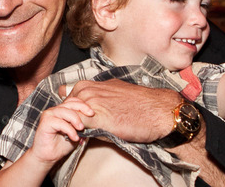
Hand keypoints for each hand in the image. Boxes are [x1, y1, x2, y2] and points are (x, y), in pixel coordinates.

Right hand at [28, 97, 92, 166]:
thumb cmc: (60, 145)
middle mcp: (55, 110)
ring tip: (81, 129)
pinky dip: (69, 129)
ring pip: (65, 111)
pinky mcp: (45, 122)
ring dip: (76, 119)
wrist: (48, 156)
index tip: (92, 113)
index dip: (83, 105)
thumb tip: (93, 123)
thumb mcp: (76, 134)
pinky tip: (74, 137)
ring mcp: (49, 115)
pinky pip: (60, 122)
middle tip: (91, 116)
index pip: (73, 101)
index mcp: (62, 111)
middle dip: (82, 108)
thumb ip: (82, 128)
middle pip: (70, 103)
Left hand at [64, 79, 181, 142]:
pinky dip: (75, 134)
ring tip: (77, 136)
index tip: (74, 122)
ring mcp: (89, 102)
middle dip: (68, 120)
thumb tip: (85, 111)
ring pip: (68, 116)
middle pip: (65, 108)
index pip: (67, 99)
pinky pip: (75, 126)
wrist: (159, 111)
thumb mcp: (115, 94)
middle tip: (74, 132)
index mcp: (90, 84)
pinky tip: (81, 140)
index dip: (70, 112)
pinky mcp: (94, 117)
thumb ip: (98, 98)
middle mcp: (87, 90)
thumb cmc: (141, 105)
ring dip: (71, 127)